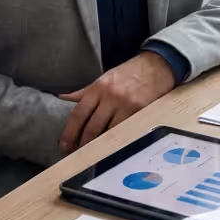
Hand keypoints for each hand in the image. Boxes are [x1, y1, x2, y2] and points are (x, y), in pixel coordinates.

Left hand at [58, 52, 176, 152]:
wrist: (156, 65)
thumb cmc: (129, 72)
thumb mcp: (104, 78)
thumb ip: (84, 92)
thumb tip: (63, 98)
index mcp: (99, 88)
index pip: (80, 113)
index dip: (70, 131)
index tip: (65, 144)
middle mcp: (111, 96)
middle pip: (93, 126)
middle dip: (83, 143)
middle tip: (77, 153)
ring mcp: (127, 105)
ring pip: (109, 132)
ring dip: (100, 146)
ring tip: (93, 154)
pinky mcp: (140, 112)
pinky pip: (126, 131)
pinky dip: (118, 141)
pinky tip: (112, 148)